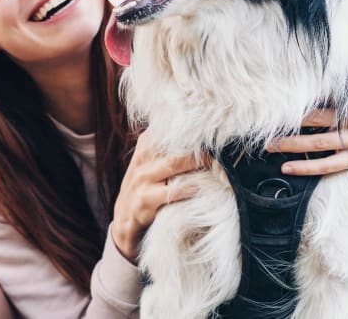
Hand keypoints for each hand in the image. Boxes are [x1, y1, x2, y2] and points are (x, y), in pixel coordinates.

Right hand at [110, 130, 210, 261]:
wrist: (124, 220)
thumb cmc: (146, 188)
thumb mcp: (152, 163)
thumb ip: (171, 149)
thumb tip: (206, 136)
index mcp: (146, 144)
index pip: (170, 128)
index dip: (193, 128)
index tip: (215, 129)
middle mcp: (142, 158)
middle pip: (174, 143)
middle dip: (199, 144)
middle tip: (223, 146)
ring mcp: (141, 179)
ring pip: (173, 164)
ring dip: (198, 164)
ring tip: (219, 165)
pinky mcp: (143, 201)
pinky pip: (172, 192)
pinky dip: (191, 189)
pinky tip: (205, 188)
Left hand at [266, 100, 347, 199]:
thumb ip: (342, 92)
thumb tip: (312, 79)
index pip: (323, 104)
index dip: (300, 108)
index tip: (278, 107)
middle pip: (318, 124)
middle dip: (292, 128)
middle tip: (267, 130)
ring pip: (321, 146)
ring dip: (294, 147)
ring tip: (271, 147)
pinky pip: (328, 166)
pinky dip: (307, 168)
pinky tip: (289, 169)